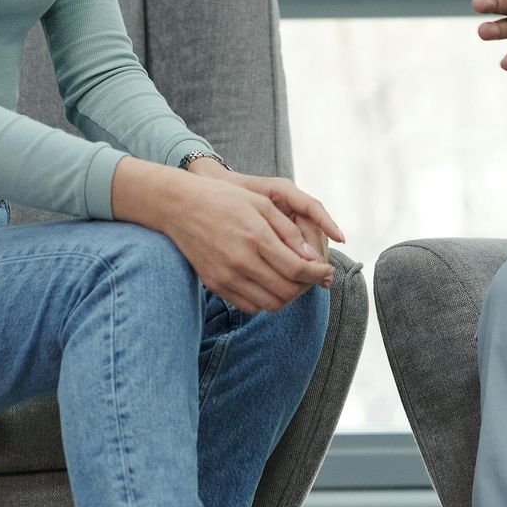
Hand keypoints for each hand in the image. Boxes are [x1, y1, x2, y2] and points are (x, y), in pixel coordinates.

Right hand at [114, 156, 334, 314]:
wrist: (179, 206)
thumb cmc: (224, 199)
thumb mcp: (261, 204)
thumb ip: (288, 231)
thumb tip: (311, 257)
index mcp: (256, 237)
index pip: (298, 269)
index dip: (318, 273)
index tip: (327, 271)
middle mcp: (241, 261)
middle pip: (287, 291)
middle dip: (306, 286)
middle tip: (312, 276)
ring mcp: (226, 277)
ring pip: (271, 304)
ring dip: (287, 296)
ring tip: (292, 281)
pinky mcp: (216, 285)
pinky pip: (250, 306)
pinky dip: (265, 301)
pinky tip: (269, 283)